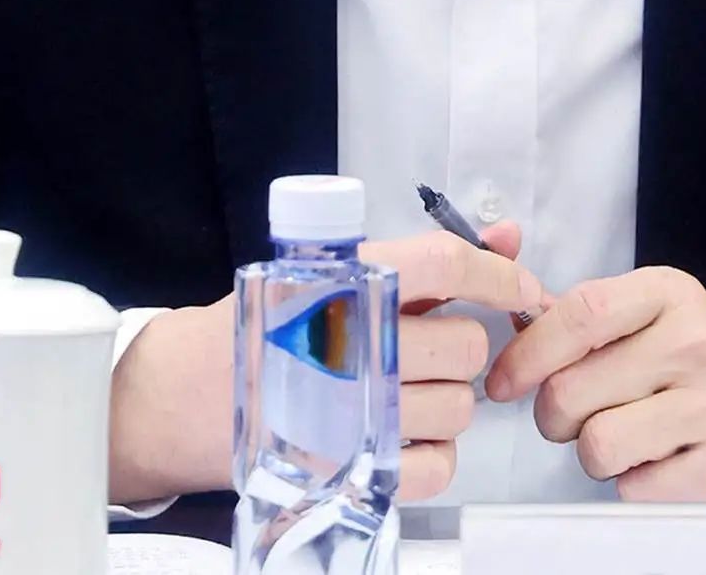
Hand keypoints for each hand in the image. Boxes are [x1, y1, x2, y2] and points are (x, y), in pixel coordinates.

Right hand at [108, 224, 547, 506]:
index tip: (521, 288)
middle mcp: (349, 343)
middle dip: (460, 347)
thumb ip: (427, 259)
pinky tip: (401, 434)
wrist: (184, 395)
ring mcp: (351, 411)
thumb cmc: (263, 329)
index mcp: (342, 281)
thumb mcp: (333, 273)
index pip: (447, 263)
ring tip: (402, 393)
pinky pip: (439, 465)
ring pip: (460, 407)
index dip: (500, 273)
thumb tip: (505, 237)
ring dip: (445, 403)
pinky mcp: (350, 467)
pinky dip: (432, 454)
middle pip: (467, 344)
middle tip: (426, 349)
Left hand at [484, 266, 705, 502]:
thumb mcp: (653, 315)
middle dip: (557, 413)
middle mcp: (696, 343)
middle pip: (571, 390)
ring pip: (596, 444)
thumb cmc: (698, 364)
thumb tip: (513, 320)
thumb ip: (584, 317)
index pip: (580, 313)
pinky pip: (632, 486)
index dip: (527, 352)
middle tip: (580, 414)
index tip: (504, 380)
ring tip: (624, 434)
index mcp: (671, 295)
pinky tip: (657, 458)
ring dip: (594, 450)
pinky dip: (631, 481)